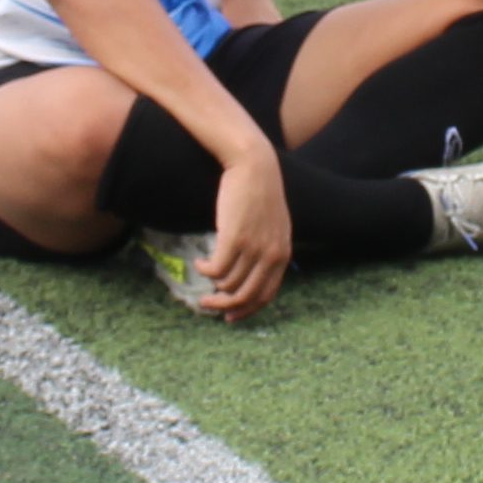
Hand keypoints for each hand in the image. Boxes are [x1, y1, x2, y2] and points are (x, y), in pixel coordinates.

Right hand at [190, 141, 293, 318]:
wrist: (254, 166)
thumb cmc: (260, 193)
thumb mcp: (273, 225)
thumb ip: (267, 249)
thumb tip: (248, 273)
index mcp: (283, 255)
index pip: (266, 295)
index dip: (246, 310)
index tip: (230, 316)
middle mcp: (271, 255)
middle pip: (246, 296)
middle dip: (225, 306)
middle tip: (207, 304)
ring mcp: (254, 248)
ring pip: (228, 284)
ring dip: (212, 285)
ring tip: (203, 273)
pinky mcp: (234, 238)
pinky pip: (216, 269)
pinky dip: (205, 270)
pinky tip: (200, 262)